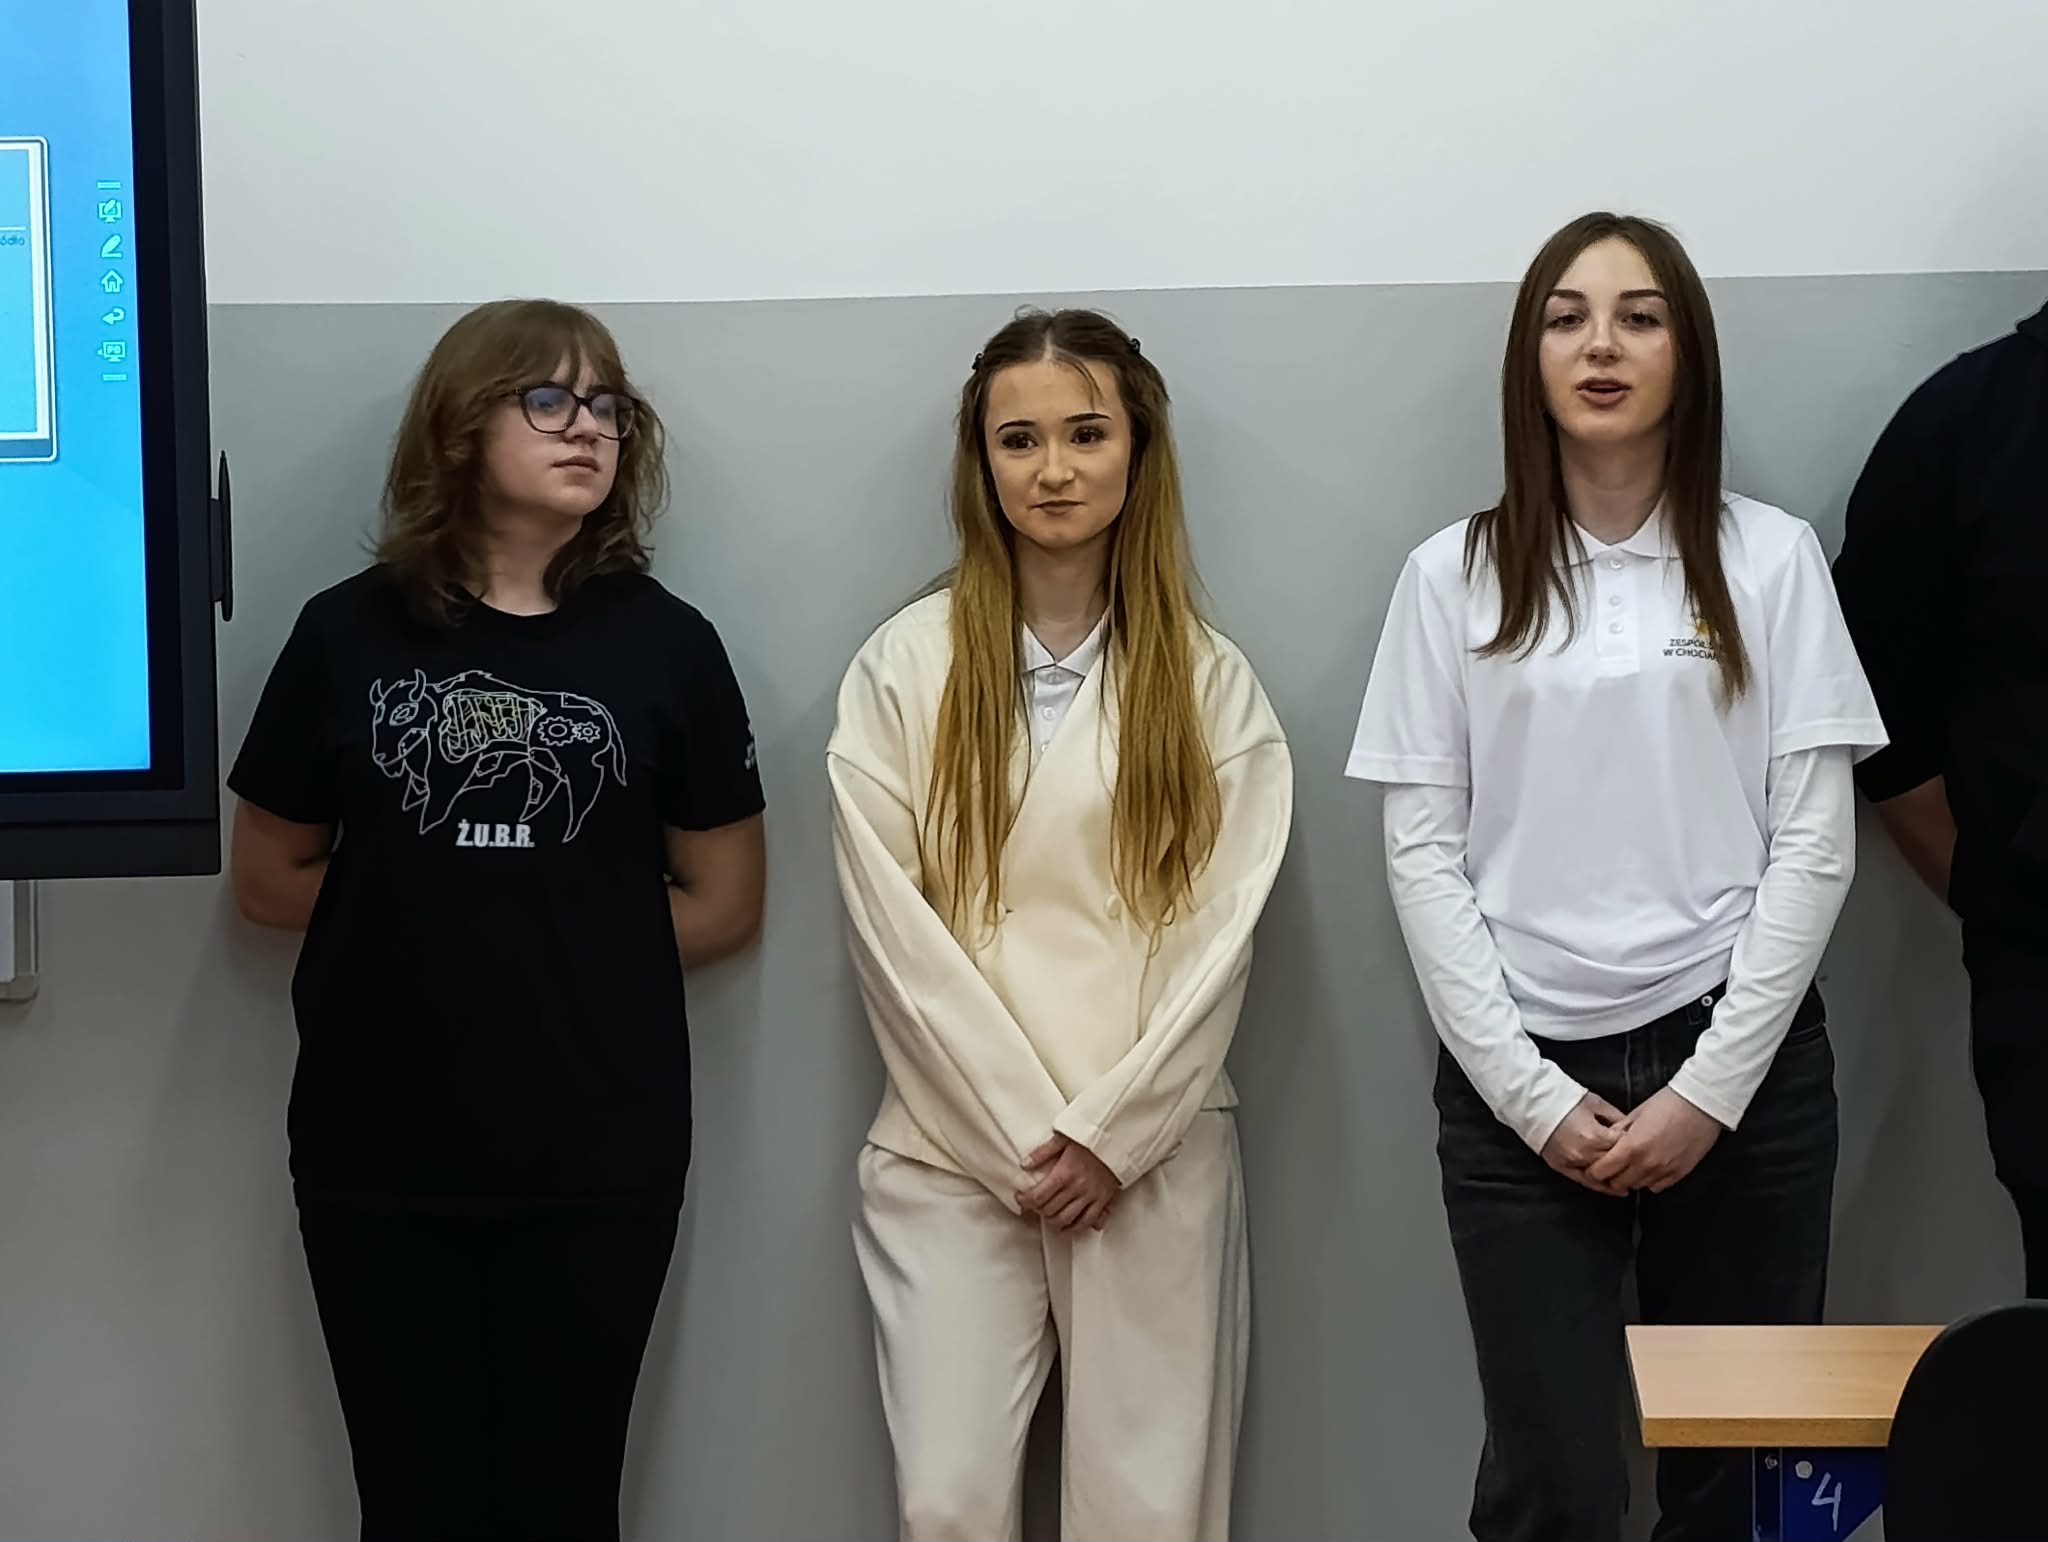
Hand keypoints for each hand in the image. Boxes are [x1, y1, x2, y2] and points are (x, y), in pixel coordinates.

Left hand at [1018, 1135, 1119, 1231]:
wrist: (1118, 1140)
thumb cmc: (1091, 1137)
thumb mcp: (1063, 1138)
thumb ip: (1042, 1152)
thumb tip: (1024, 1164)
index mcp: (1064, 1172)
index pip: (1038, 1196)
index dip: (1025, 1201)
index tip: (1020, 1198)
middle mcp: (1076, 1188)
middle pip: (1050, 1209)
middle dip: (1038, 1210)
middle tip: (1034, 1205)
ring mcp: (1090, 1196)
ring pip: (1066, 1219)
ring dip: (1053, 1221)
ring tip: (1047, 1216)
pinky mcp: (1102, 1201)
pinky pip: (1087, 1222)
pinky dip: (1074, 1228)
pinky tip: (1067, 1227)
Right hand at [1540, 1092, 1628, 1195]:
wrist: (1535, 1103)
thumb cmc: (1565, 1099)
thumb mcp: (1596, 1103)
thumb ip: (1616, 1118)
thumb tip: (1633, 1129)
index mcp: (1594, 1136)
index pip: (1624, 1148)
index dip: (1634, 1145)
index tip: (1640, 1142)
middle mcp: (1584, 1153)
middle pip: (1615, 1164)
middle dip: (1627, 1162)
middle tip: (1638, 1160)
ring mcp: (1572, 1163)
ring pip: (1602, 1177)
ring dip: (1617, 1177)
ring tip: (1631, 1177)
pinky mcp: (1562, 1167)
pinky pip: (1585, 1182)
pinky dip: (1600, 1186)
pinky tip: (1614, 1189)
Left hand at [1587, 1087, 1722, 1193]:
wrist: (1701, 1105)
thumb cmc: (1668, 1103)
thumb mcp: (1635, 1114)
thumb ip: (1618, 1131)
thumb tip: (1606, 1141)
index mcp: (1631, 1147)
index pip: (1602, 1172)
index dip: (1593, 1171)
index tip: (1593, 1166)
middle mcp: (1646, 1164)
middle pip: (1617, 1184)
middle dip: (1610, 1177)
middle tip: (1611, 1167)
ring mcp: (1664, 1171)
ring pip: (1637, 1187)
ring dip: (1630, 1178)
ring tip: (1631, 1164)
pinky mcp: (1679, 1174)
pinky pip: (1657, 1187)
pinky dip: (1649, 1180)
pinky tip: (1650, 1167)